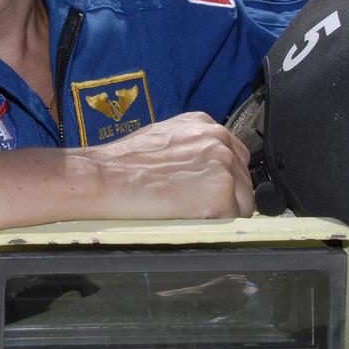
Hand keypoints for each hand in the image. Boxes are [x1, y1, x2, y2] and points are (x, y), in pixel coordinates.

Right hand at [79, 112, 253, 218]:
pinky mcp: (220, 191)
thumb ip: (191, 150)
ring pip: (243, 201)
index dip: (222, 181)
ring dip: (222, 212)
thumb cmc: (123, 163)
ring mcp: (222, 164)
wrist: (105, 177)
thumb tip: (201, 172)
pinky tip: (188, 217)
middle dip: (226, 197)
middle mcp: (219, 138)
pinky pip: (233, 219)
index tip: (205, 192)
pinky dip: (215, 224)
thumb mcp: (163, 139)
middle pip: (243, 179)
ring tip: (187, 211)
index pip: (233, 158)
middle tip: (193, 205)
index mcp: (204, 124)